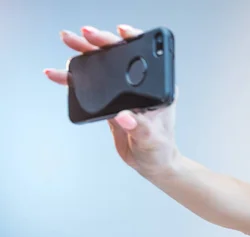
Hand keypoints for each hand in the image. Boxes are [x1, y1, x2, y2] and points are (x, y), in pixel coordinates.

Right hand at [44, 25, 179, 177]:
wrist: (152, 164)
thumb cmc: (160, 149)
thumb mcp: (152, 138)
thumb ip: (140, 127)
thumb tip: (124, 118)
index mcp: (158, 88)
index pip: (144, 57)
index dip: (131, 41)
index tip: (119, 32)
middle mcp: (141, 86)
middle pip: (118, 58)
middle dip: (98, 44)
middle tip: (79, 37)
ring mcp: (125, 93)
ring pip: (103, 69)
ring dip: (84, 56)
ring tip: (67, 45)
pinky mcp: (111, 103)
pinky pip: (92, 86)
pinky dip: (76, 80)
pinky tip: (61, 75)